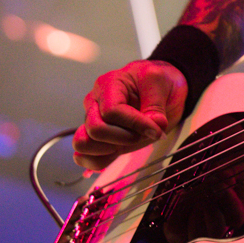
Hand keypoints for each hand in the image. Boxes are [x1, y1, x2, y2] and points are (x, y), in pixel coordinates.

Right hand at [72, 60, 187, 170]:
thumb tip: (155, 125)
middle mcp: (95, 103)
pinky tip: (118, 152)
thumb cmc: (156, 81)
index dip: (135, 124)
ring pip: (83, 145)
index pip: (111, 111)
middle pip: (95, 130)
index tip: (156, 130)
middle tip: (143, 134)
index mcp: (108, 84)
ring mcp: (93, 122)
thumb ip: (156, 106)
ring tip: (130, 142)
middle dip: (124, 138)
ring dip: (109, 150)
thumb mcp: (160, 82)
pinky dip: (99, 161)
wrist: (159, 89)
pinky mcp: (97, 140)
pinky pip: (83, 157)